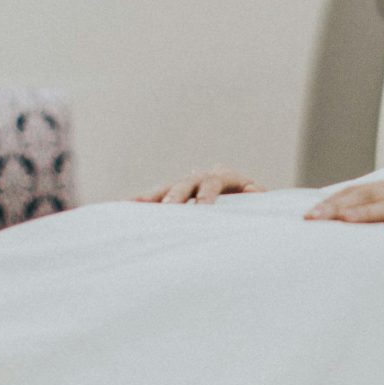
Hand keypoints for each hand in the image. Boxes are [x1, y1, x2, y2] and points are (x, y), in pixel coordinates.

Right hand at [136, 166, 263, 203]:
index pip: (213, 182)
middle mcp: (202, 176)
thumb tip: (257, 193)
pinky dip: (141, 203)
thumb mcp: (260, 201)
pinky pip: (156, 199)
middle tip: (168, 208)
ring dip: (151, 197)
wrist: (245, 197)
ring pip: (166, 189)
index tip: (202, 209)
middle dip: (176, 196)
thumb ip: (259, 197)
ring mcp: (186, 185)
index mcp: (224, 176)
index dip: (207, 195)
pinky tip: (123, 207)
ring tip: (132, 205)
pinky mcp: (174, 196)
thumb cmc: (255, 205)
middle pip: (186, 183)